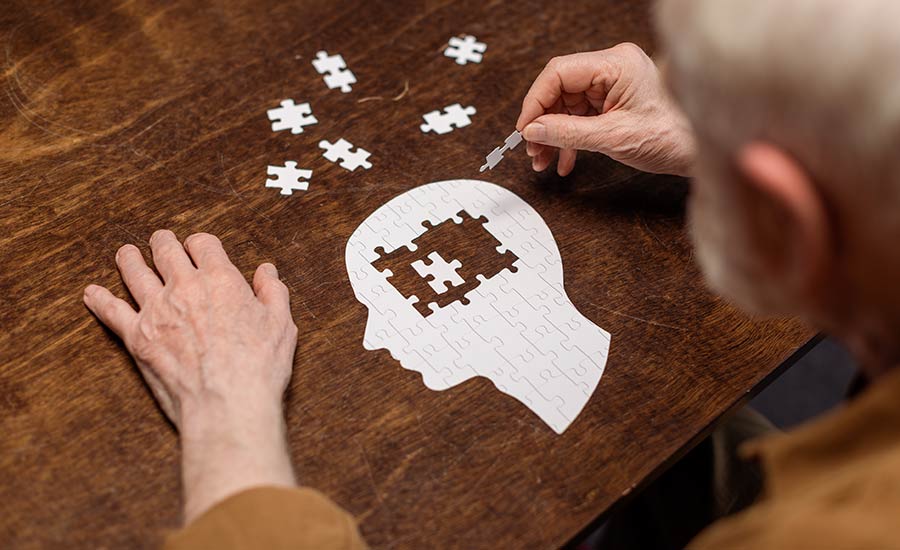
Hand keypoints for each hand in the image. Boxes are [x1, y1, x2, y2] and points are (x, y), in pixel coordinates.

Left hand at [84, 230, 298, 521]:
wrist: (227, 403)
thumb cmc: (258, 366)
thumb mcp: (281, 324)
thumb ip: (273, 292)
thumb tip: (266, 271)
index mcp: (221, 280)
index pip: (203, 244)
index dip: (200, 243)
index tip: (199, 246)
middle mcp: (185, 287)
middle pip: (165, 251)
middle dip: (162, 242)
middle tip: (159, 240)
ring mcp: (156, 311)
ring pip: (135, 272)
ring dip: (129, 259)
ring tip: (126, 254)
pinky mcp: (137, 337)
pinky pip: (112, 311)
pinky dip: (100, 300)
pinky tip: (92, 294)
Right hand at [516, 42, 695, 176]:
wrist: (700, 151)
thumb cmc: (673, 137)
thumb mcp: (613, 138)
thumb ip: (567, 133)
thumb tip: (534, 131)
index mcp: (616, 64)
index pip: (559, 73)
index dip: (536, 102)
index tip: (525, 128)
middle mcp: (613, 69)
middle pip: (560, 90)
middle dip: (543, 123)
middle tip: (533, 149)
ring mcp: (614, 85)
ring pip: (567, 106)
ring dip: (553, 135)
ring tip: (544, 159)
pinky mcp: (615, 102)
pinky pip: (581, 116)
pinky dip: (570, 138)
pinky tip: (564, 160)